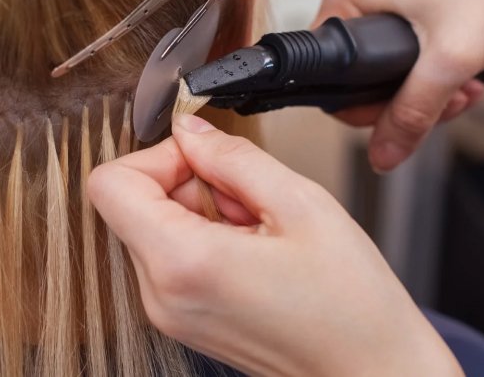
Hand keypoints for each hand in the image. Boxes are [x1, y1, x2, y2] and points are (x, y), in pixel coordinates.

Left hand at [88, 115, 462, 376]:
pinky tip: (255, 249)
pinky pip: (172, 259)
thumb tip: (192, 130)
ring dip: (201, 211)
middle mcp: (162, 296)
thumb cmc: (351, 306)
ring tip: (259, 228)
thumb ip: (233, 156)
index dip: (156, 156)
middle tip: (248, 197)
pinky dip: (205, 240)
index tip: (203, 157)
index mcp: (182, 263)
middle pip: (132, 205)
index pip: (110, 184)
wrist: (374, 371)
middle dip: (188, 183)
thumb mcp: (301, 204)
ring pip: (153, 228)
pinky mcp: (184, 320)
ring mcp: (169, 314)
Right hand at [317, 0, 483, 172]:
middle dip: (406, 100)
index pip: (329, 73)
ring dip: (428, 90)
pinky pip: (408, 53)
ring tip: (465, 88)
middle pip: (359, 76)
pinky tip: (466, 74)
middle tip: (446, 102)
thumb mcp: (449, 59)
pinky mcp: (411, 2)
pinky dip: (436, 71)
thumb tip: (382, 156)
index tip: (405, 114)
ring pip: (387, 69)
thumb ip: (412, 113)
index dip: (365, 107)